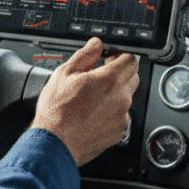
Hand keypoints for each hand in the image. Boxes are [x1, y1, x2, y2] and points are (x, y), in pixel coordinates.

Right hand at [31, 38, 139, 165]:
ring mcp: (121, 117)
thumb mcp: (65, 73)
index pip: (131, 60)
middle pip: (132, 77)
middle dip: (120, 73)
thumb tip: (95, 45)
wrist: (55, 143)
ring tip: (92, 97)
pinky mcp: (118, 132)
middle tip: (101, 75)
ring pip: (126, 97)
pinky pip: (121, 116)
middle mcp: (121, 98)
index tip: (110, 58)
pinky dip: (111, 112)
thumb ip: (85, 55)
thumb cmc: (56, 112)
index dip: (120, 56)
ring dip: (115, 93)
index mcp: (110, 80)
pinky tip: (93, 113)